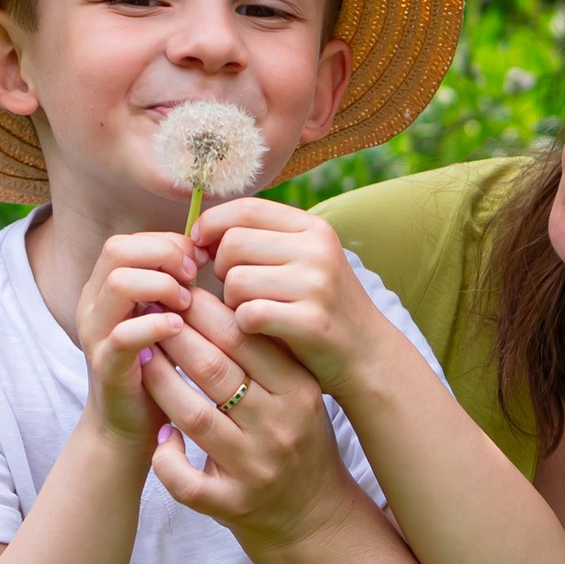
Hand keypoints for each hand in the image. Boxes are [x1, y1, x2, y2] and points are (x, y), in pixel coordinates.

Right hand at [75, 226, 201, 447]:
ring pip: (119, 283)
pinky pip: (124, 334)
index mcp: (104, 289)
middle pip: (117, 250)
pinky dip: (156, 325)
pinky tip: (179, 329)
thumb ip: (174, 286)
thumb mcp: (164, 317)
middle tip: (193, 278)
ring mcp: (95, 335)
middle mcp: (93, 305)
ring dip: (161, 286)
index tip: (198, 262)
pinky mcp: (105, 365)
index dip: (167, 243)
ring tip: (187, 304)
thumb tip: (205, 252)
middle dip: (163, 255)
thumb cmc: (157, 368)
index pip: (129, 241)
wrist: (128, 427)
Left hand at [140, 302, 362, 555]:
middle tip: (147, 312)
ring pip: (192, 416)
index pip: (244, 338)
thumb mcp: (300, 390)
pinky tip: (159, 434)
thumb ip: (270, 351)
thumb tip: (222, 292)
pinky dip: (165, 456)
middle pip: (214, 370)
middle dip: (173, 336)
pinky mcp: (232, 504)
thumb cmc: (299, 438)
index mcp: (299, 391)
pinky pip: (185, 479)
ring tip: (142, 357)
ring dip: (160, 383)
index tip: (176, 292)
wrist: (315, 515)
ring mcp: (255, 469)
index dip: (203, 311)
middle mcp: (279, 427)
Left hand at [199, 197, 387, 396]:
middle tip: (235, 290)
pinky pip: (248, 314)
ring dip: (232, 302)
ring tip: (252, 311)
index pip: (245, 209)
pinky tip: (259, 331)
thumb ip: (262, 241)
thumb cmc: (319, 306)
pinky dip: (244, 326)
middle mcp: (317, 249)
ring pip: (236, 281)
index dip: (211, 224)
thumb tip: (199, 231)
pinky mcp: (310, 321)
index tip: (198, 245)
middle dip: (221, 270)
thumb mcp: (302, 261)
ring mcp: (316, 284)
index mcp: (312, 228)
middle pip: (233, 244)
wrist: (366, 354)